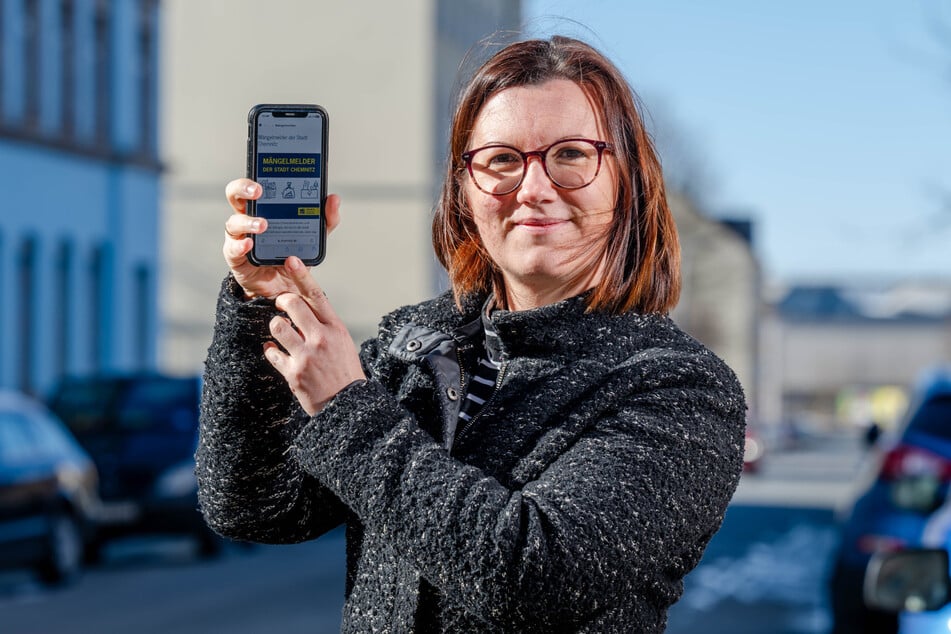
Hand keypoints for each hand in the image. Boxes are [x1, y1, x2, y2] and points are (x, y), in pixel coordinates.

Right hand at [222, 178, 340, 298]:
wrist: (283, 287)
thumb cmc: (291, 255)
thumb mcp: (312, 236)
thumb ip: (324, 219)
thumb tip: (333, 199)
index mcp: (264, 208)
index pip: (255, 185)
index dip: (257, 176)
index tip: (269, 172)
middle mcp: (248, 218)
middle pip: (235, 195)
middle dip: (243, 188)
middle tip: (258, 191)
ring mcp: (239, 237)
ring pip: (234, 222)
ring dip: (248, 221)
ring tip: (263, 225)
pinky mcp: (236, 257)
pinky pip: (232, 249)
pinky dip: (240, 246)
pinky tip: (250, 244)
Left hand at [263, 256, 365, 415]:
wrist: (347, 405)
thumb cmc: (344, 371)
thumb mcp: (343, 342)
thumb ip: (324, 325)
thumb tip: (304, 308)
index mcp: (336, 328)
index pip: (317, 296)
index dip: (303, 276)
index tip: (292, 260)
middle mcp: (321, 339)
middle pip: (291, 305)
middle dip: (281, 302)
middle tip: (281, 306)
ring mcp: (306, 356)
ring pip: (276, 326)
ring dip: (275, 328)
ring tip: (281, 333)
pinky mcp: (293, 373)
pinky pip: (271, 352)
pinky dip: (271, 350)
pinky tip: (276, 352)